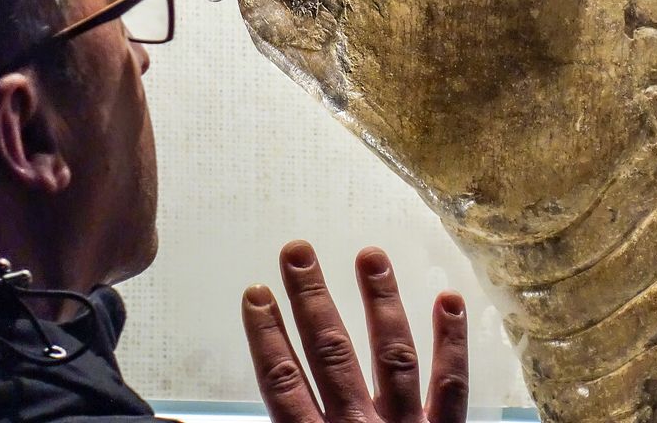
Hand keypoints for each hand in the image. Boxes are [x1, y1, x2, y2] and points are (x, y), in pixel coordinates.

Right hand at [242, 241, 468, 422]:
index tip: (257, 292)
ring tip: (370, 254)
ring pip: (392, 356)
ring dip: (380, 301)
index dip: (267, 337)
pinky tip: (448, 298)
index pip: (283, 385)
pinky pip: (451, 384)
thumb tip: (204, 418)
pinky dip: (451, 340)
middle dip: (313, 300)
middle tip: (298, 251)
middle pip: (332, 355)